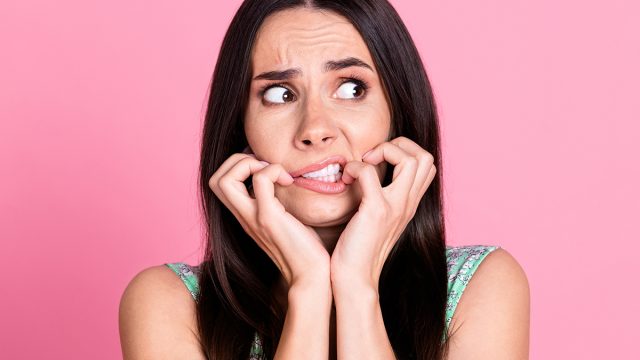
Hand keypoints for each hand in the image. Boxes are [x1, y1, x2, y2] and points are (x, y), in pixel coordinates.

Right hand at [208, 149, 330, 288]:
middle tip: (266, 167)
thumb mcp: (283, 220)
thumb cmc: (304, 249)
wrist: (310, 276)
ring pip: (225, 179)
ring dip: (250, 163)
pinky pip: (260, 180)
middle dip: (237, 160)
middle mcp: (243, 216)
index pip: (218, 184)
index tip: (265, 169)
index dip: (236, 166)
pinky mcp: (269, 218)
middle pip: (214, 180)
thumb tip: (283, 181)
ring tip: (275, 173)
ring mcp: (253, 217)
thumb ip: (275, 203)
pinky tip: (289, 182)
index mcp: (245, 216)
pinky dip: (273, 170)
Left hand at [329, 136, 436, 292]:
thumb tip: (366, 176)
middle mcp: (408, 204)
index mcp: (409, 204)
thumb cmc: (357, 251)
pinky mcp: (376, 211)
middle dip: (398, 144)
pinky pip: (369, 172)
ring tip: (362, 164)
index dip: (405, 151)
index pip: (427, 165)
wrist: (355, 281)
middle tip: (372, 158)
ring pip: (412, 159)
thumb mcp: (376, 221)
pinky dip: (354, 166)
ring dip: (384, 150)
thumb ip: (379, 199)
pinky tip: (344, 179)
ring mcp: (395, 207)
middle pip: (426, 156)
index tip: (376, 160)